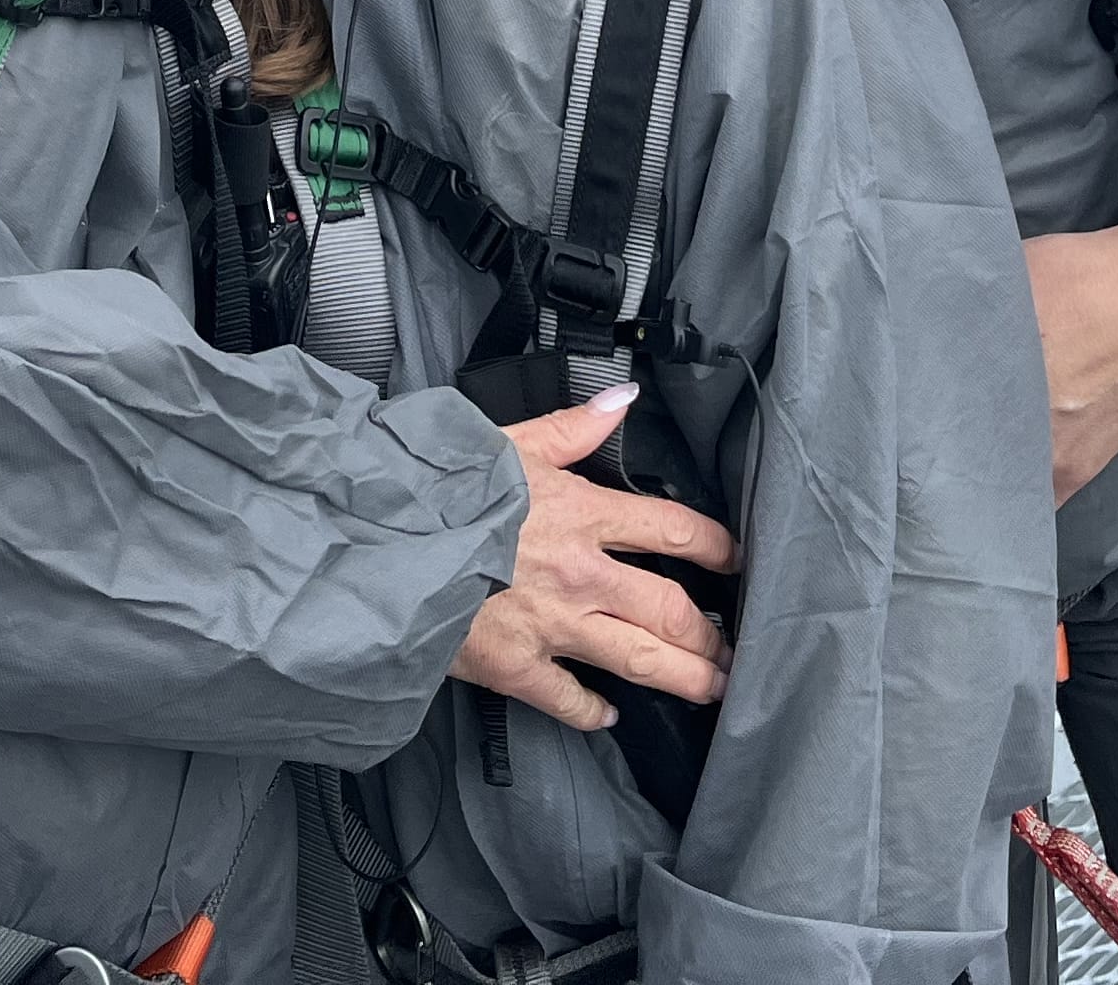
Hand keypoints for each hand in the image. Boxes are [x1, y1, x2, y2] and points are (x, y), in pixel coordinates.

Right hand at [449, 389, 743, 731]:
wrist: (381, 543)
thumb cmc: (440, 488)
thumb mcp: (508, 442)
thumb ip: (573, 426)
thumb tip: (624, 401)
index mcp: (583, 513)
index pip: (673, 531)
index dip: (716, 548)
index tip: (736, 561)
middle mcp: (581, 573)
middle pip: (671, 609)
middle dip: (711, 634)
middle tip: (734, 649)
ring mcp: (553, 625)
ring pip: (640, 660)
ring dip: (685, 678)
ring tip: (712, 689)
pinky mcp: (517, 667)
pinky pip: (569, 700)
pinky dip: (593, 712)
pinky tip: (609, 716)